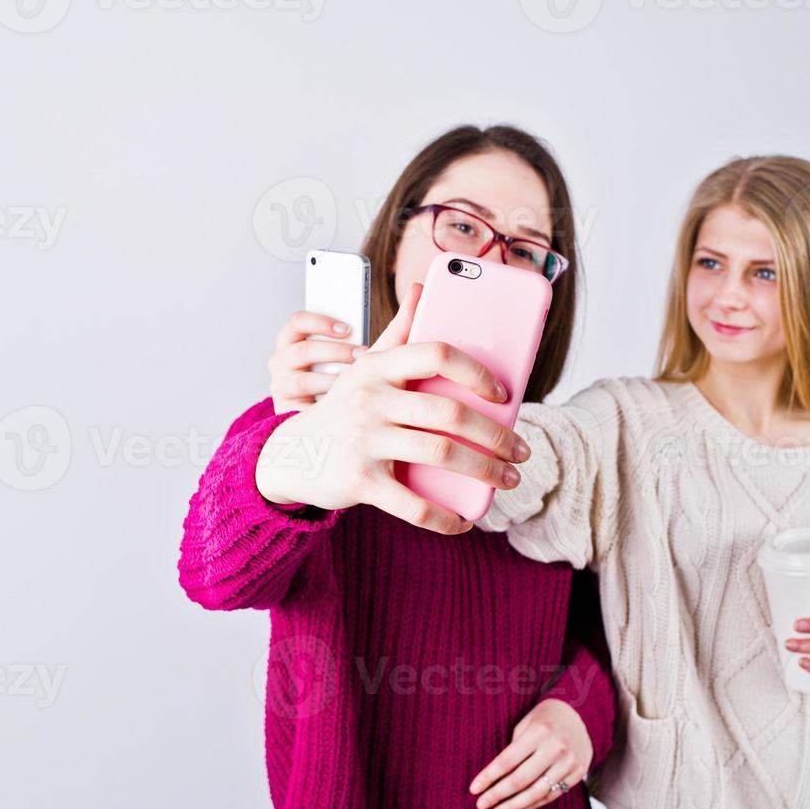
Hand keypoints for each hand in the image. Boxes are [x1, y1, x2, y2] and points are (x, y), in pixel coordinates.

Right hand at [254, 283, 530, 534]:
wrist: (289, 455)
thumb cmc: (343, 409)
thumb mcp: (364, 368)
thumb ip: (397, 332)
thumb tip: (423, 287)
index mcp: (377, 366)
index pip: (436, 354)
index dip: (477, 372)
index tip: (504, 394)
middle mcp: (369, 399)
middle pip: (450, 414)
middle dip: (497, 436)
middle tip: (520, 452)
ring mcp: (363, 440)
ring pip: (441, 455)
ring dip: (485, 472)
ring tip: (506, 480)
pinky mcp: (358, 480)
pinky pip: (413, 504)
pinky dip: (445, 518)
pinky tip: (463, 522)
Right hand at [268, 310, 362, 412]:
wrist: (306, 417)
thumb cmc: (325, 378)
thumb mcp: (331, 356)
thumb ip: (348, 342)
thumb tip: (379, 334)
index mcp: (289, 341)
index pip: (298, 322)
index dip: (321, 322)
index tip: (347, 329)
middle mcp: (280, 361)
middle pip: (303, 350)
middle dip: (336, 351)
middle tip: (361, 355)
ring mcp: (281, 386)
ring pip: (304, 381)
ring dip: (333, 380)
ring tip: (355, 381)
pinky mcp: (285, 409)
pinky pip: (306, 406)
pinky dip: (327, 404)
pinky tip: (344, 402)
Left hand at [468, 698, 591, 808]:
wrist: (581, 718)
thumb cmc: (544, 721)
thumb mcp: (526, 724)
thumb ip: (513, 748)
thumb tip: (493, 778)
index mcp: (539, 731)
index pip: (508, 759)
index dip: (489, 776)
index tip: (474, 789)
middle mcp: (556, 747)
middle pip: (521, 779)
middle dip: (498, 794)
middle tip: (481, 805)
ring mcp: (569, 762)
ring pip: (537, 792)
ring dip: (514, 805)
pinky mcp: (578, 773)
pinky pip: (552, 795)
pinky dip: (532, 805)